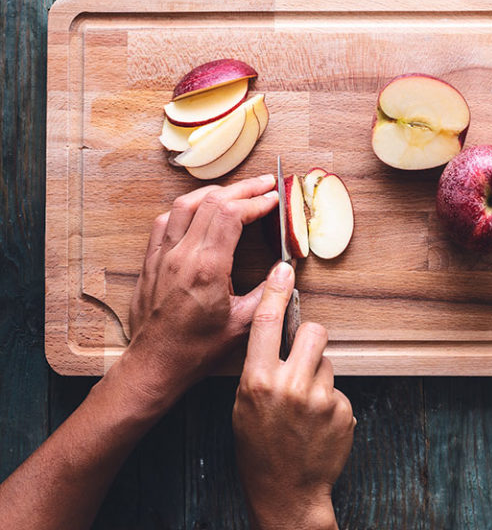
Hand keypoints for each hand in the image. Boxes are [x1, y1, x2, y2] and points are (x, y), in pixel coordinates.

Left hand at [125, 175, 278, 405]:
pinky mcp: (151, 260)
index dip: (256, 201)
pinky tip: (200, 209)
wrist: (155, 363)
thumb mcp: (243, 323)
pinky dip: (187, 207)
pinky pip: (166, 220)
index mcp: (206, 268)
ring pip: (186, 204)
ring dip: (214, 191)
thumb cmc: (196, 349)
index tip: (274, 198)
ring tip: (237, 190)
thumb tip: (285, 270)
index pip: (232, 215)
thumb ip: (268, 292)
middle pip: (212, 201)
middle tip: (265, 183)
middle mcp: (181, 255)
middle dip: (243, 188)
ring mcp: (162, 255)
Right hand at [233, 262, 354, 529]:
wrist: (287, 493)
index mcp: (258, 381)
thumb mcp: (244, 404)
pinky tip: (317, 423)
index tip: (284, 270)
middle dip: (310, 338)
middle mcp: (290, 386)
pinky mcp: (342, 412)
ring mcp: (320, 400)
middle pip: (313, 331)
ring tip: (305, 405)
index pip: (266, 323)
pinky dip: (329, 401)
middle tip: (304, 355)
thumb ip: (260, 367)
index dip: (275, 292)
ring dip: (318, 375)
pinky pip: (337, 389)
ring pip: (327, 361)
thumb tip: (280, 332)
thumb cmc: (259, 448)